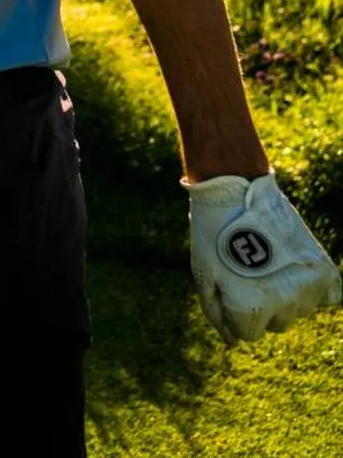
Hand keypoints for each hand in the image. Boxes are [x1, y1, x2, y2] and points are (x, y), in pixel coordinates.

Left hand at [188, 173, 341, 341]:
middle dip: (261, 305)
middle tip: (249, 272)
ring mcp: (308, 285)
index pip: (248, 334)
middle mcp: (284, 301)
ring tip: (268, 263)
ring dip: (286, 295)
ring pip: (299, 311)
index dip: (234, 312)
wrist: (237, 192)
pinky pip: (330, 297)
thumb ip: (217, 314)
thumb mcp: (204, 276)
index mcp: (250, 306)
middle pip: (276, 325)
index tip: (229, 287)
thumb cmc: (213, 236)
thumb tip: (233, 342)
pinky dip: (316, 289)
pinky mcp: (325, 268)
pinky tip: (297, 270)